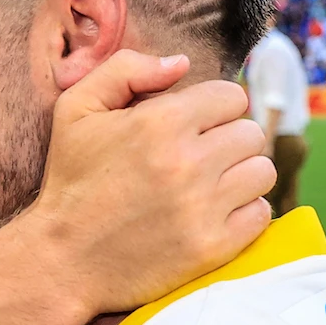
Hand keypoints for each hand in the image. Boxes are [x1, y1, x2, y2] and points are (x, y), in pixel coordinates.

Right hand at [18, 50, 272, 316]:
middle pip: (252, 133)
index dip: (213, 107)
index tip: (196, 125)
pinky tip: (216, 212)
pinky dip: (246, 212)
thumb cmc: (71, 181)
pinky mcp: (213, 247)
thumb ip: (126, 69)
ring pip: (262, 172)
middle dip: (229, 139)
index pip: (232, 96)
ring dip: (242, 174)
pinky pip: (262, 215)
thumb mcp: (77, 109)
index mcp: (161, 121)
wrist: (63, 261)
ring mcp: (204, 207)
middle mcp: (189, 162)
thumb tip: (181, 63)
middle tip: (203, 156)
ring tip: (214, 183)